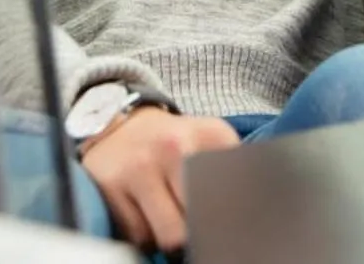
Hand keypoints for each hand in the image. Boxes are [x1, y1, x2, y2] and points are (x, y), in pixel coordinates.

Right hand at [78, 107, 239, 251]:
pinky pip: (138, 236)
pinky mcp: (110, 187)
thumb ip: (234, 172)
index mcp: (210, 134)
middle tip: (203, 230)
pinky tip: (146, 215)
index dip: (236, 217)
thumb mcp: (210, 142)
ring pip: (169, 236)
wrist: (118, 125)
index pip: (235, 189)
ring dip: (173, 239)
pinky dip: (146, 236)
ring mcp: (139, 167)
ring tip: (173, 220)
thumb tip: (253, 216)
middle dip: (205, 231)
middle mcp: (175, 147)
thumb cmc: (173, 144)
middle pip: (202, 218)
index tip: (237, 228)